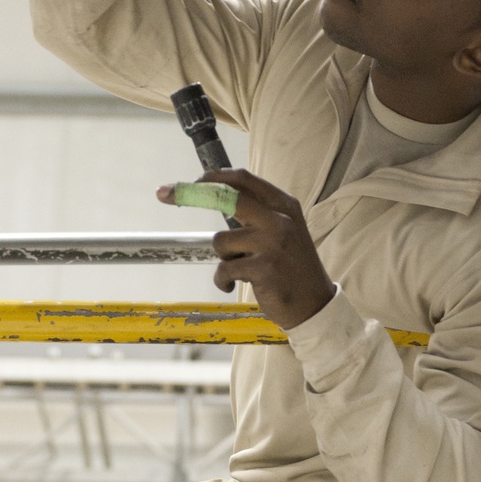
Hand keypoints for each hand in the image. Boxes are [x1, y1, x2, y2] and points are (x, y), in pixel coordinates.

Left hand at [157, 169, 334, 330]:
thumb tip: (215, 194)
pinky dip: (223, 280)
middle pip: (227, 198)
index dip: (213, 177)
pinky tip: (235, 285)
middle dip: (190, 194)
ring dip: (224, 258)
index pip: (243, 180)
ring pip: (221, 241)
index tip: (192, 181)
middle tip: (165, 194)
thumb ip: (257, 213)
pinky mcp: (264, 268)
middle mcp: (280, 220)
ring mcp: (273, 244)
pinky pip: (224, 270)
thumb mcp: (283, 231)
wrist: (315, 304)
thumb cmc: (292, 267)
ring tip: (242, 268)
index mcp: (284, 205)